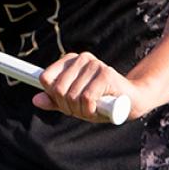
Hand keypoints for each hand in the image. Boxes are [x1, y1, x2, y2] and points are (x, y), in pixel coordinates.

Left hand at [32, 51, 146, 121]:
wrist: (132, 100)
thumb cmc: (101, 102)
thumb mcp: (75, 103)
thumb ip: (55, 101)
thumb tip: (35, 100)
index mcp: (70, 61)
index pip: (46, 78)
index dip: (53, 96)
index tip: (64, 103)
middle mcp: (81, 58)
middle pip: (58, 89)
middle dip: (67, 107)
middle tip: (82, 110)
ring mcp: (94, 64)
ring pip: (72, 95)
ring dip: (81, 110)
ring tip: (93, 108)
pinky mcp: (105, 74)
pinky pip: (86, 98)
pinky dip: (90, 110)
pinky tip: (99, 108)